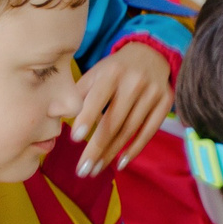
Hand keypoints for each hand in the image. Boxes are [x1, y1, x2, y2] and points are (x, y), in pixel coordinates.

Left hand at [73, 43, 172, 176]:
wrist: (151, 54)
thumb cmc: (115, 69)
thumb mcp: (96, 73)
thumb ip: (79, 93)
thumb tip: (57, 118)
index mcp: (112, 72)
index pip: (98, 98)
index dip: (87, 118)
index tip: (75, 139)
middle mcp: (134, 82)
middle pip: (114, 121)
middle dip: (97, 147)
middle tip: (83, 169)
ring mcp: (152, 93)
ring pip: (130, 130)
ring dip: (112, 153)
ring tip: (96, 169)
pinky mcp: (165, 102)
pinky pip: (149, 131)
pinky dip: (135, 149)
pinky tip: (121, 162)